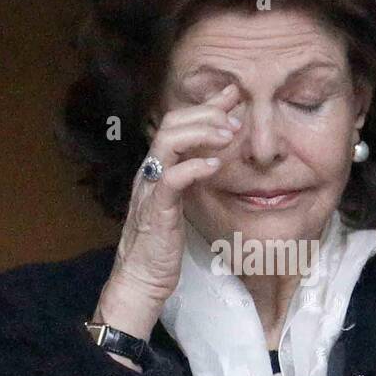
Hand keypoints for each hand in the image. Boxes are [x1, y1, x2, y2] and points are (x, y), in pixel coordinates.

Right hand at [92, 82, 242, 350]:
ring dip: (201, 132)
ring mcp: (150, 189)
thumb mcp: (179, 204)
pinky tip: (215, 165)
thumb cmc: (161, 246)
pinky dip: (193, 166)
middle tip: (235, 115)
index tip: (233, 95)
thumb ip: (190, 179)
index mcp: (157, 168)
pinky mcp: (156, 210)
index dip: (205, 106)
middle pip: (171, 124)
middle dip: (205, 113)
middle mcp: (150, 172)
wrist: (140, 280)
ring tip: (228, 133)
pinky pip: (170, 179)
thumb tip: (212, 158)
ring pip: (167, 142)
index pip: (177, 124)